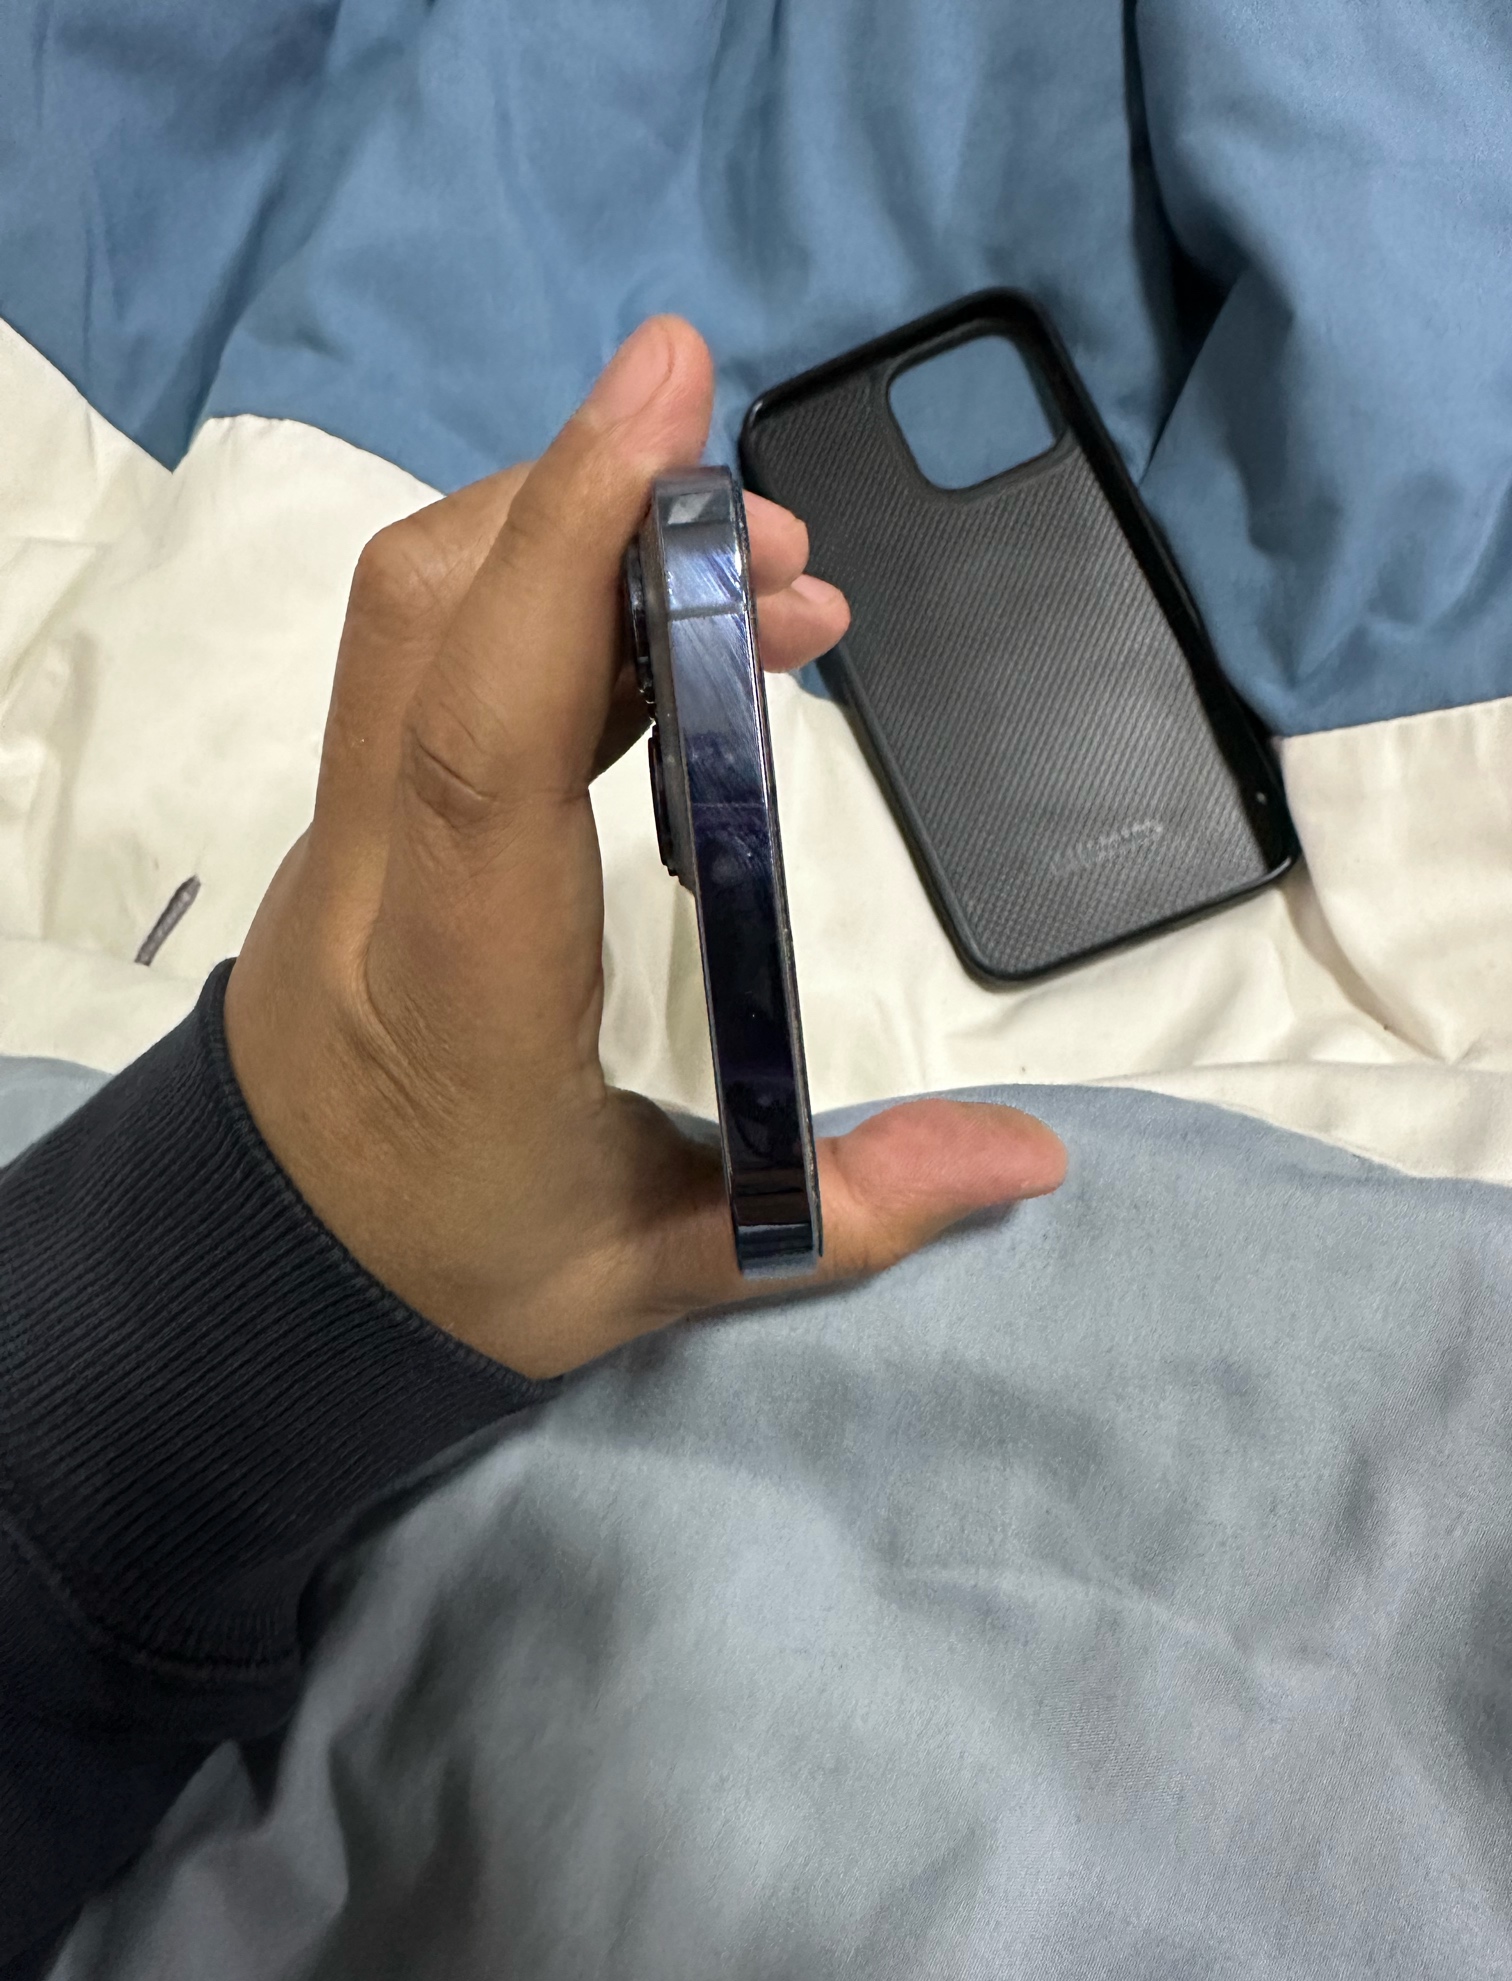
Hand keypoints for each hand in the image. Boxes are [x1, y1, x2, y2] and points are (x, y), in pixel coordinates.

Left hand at [224, 316, 1065, 1379]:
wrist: (269, 1269)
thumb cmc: (463, 1265)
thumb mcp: (663, 1271)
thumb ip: (848, 1212)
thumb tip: (1034, 1157)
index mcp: (462, 988)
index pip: (485, 741)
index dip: (568, 547)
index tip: (667, 395)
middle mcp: (379, 875)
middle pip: (433, 619)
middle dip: (603, 514)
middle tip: (793, 553)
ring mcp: (345, 828)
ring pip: (419, 610)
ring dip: (581, 542)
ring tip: (765, 592)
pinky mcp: (357, 809)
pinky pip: (432, 651)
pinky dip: (550, 595)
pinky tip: (672, 637)